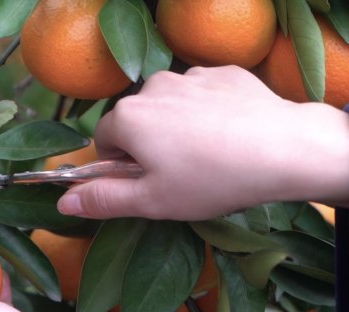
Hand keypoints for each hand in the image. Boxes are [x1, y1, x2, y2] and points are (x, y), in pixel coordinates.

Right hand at [58, 65, 348, 219]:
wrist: (285, 149)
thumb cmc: (210, 180)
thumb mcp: (151, 201)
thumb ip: (102, 200)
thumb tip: (63, 203)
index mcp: (127, 117)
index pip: (103, 141)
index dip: (120, 167)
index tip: (147, 183)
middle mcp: (152, 87)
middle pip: (136, 121)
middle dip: (148, 145)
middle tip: (179, 175)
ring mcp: (190, 75)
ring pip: (169, 107)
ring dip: (177, 128)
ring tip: (208, 156)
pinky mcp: (222, 72)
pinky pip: (201, 94)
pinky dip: (207, 112)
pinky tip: (229, 134)